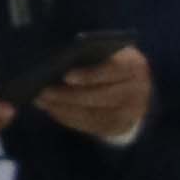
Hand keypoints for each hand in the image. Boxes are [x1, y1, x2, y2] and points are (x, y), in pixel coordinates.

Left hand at [27, 43, 152, 146]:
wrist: (133, 85)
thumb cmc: (110, 61)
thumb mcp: (105, 53)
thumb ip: (88, 54)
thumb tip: (58, 63)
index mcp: (134, 65)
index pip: (114, 69)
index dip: (90, 74)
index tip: (66, 75)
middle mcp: (138, 90)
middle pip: (102, 95)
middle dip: (69, 95)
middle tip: (43, 91)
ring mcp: (131, 112)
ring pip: (94, 113)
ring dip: (64, 108)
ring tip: (41, 100)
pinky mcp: (120, 126)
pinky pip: (91, 125)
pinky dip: (69, 117)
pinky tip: (52, 109)